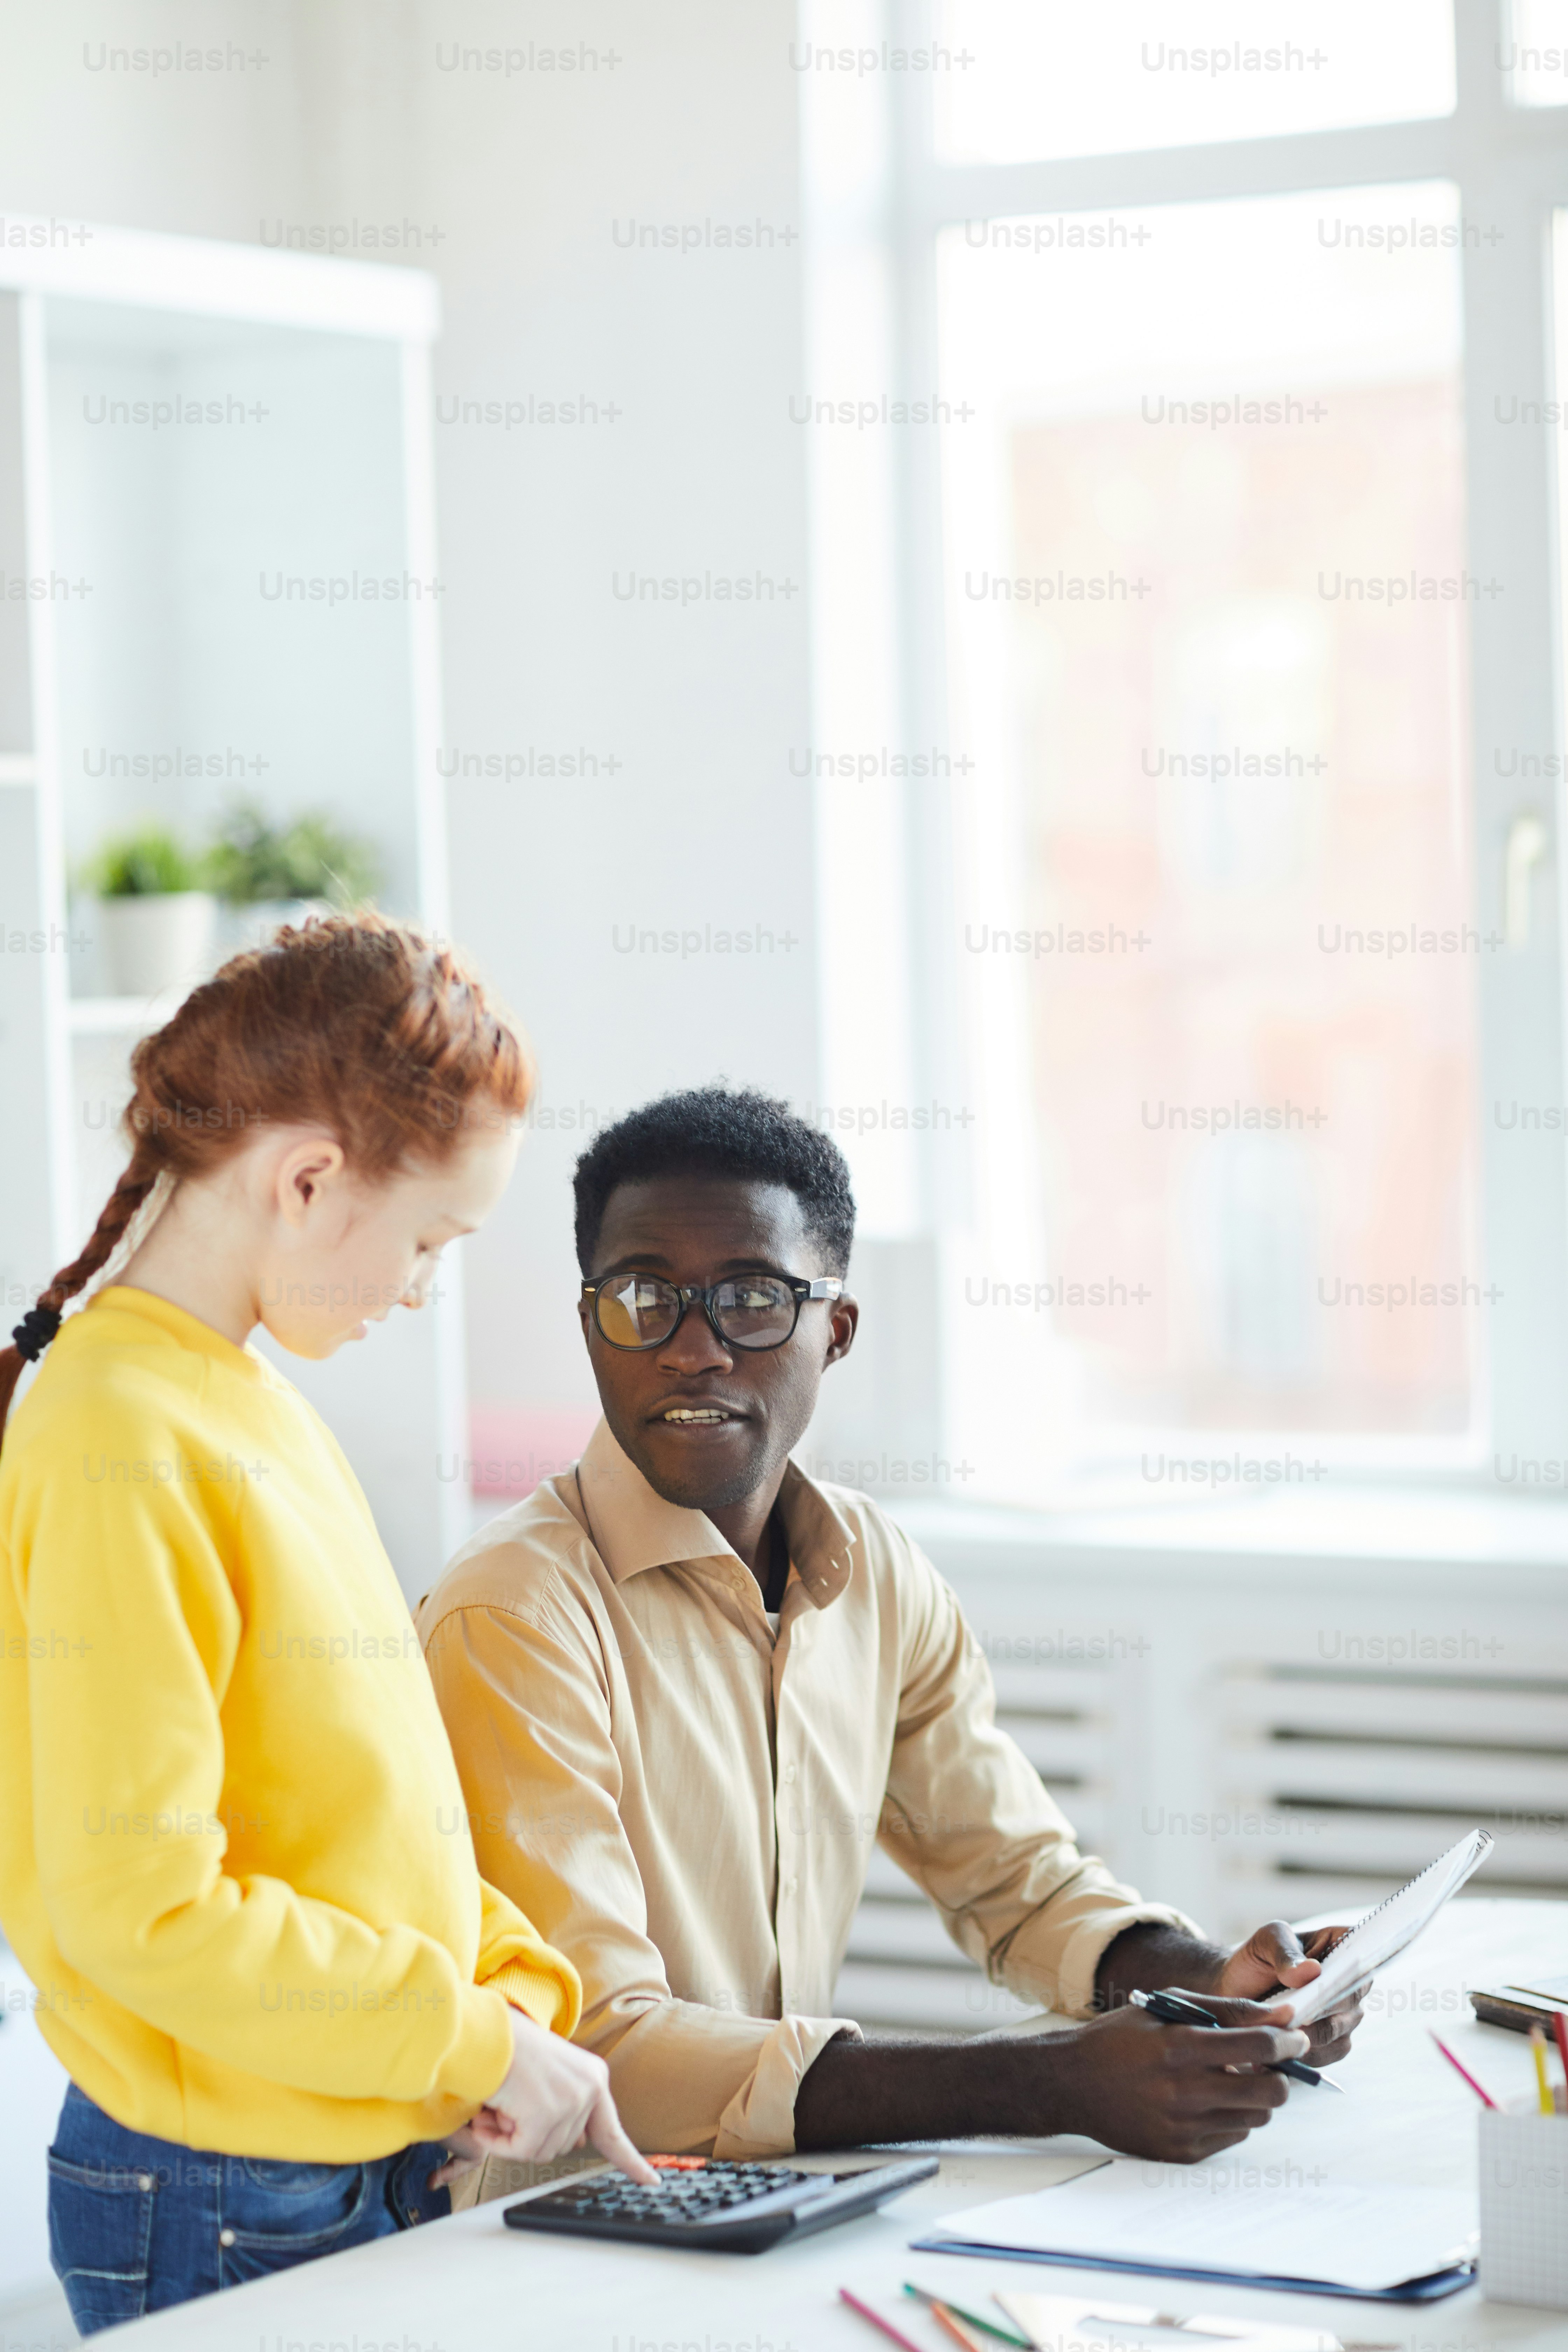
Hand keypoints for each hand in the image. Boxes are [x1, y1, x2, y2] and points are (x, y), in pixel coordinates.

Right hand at [430, 2012, 655, 2190]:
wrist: (485, 2030)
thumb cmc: (508, 2049)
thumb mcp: (552, 2076)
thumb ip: (569, 2108)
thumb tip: (576, 2145)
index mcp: (593, 2078)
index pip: (613, 2132)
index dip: (631, 2161)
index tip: (651, 2181)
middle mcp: (589, 2089)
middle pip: (561, 2147)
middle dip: (530, 2134)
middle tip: (511, 2107)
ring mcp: (569, 2102)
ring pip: (539, 2151)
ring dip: (511, 2136)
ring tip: (501, 2105)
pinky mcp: (545, 2114)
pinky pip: (519, 2152)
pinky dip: (498, 2142)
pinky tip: (489, 2117)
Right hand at [1051, 1999, 1310, 2162]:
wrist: (1072, 2084)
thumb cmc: (1121, 2038)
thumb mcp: (1166, 2006)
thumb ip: (1225, 2010)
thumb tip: (1280, 2015)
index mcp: (1180, 2047)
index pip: (1259, 2048)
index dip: (1287, 2041)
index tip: (1295, 2037)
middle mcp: (1184, 2092)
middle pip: (1271, 2093)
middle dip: (1282, 2075)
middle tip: (1272, 2064)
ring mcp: (1183, 2128)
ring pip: (1256, 2117)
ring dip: (1256, 2096)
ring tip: (1232, 2079)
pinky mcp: (1180, 2153)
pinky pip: (1232, 2137)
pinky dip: (1231, 2117)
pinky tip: (1207, 2100)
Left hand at [1216, 1919, 1365, 2066]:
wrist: (1239, 1988)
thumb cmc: (1259, 1957)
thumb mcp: (1266, 1942)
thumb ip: (1285, 1953)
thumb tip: (1312, 1971)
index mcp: (1342, 1946)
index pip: (1362, 1957)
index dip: (1350, 1971)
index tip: (1327, 1982)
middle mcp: (1351, 1984)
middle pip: (1350, 2000)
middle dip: (1320, 2009)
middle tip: (1293, 2016)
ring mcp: (1346, 2016)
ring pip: (1337, 2032)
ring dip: (1308, 2035)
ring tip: (1278, 2033)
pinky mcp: (1334, 2044)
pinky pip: (1326, 2054)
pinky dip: (1303, 2054)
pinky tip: (1279, 2050)